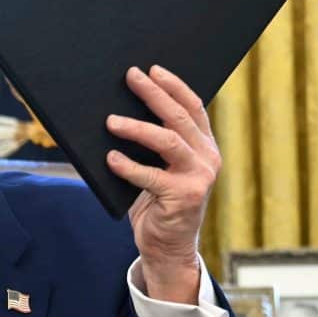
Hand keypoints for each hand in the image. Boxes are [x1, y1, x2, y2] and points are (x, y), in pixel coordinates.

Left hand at [105, 65, 220, 303]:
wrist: (166, 247)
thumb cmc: (156, 203)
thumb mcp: (159, 168)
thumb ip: (152, 146)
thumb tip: (118, 112)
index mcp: (204, 146)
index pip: (192, 107)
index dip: (173, 86)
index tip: (152, 69)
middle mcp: (207, 158)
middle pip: (178, 118)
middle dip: (153, 94)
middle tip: (130, 77)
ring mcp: (199, 177)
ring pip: (167, 141)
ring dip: (136, 128)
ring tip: (111, 121)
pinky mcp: (184, 197)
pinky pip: (151, 176)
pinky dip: (128, 166)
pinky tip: (110, 158)